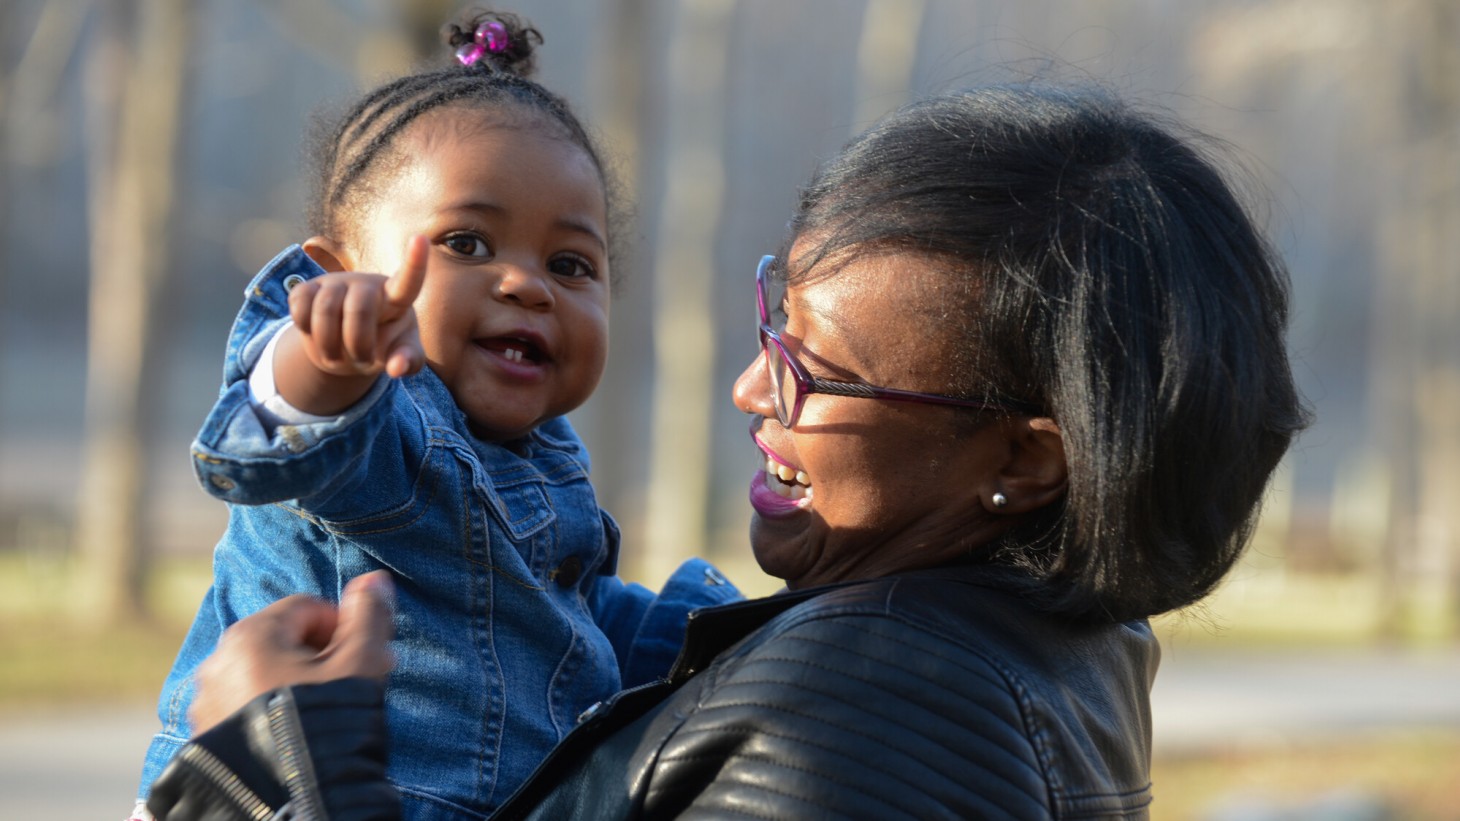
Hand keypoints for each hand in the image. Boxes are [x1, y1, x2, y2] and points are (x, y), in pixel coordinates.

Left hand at [189, 570, 397, 734]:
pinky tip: (296, 733)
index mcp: (252, 634)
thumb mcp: (361, 664)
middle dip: (320, 657)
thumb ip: (370, 616)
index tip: (361, 659)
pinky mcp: (205, 736)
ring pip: (263, 675)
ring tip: (323, 712)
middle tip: (348, 685)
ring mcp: (207, 702)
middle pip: (283, 640)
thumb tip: (375, 579)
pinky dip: (270, 710)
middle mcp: (218, 662)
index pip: (308, 608)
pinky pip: (245, 706)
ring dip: (295, 684)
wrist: (290, 799)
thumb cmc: (325, 722)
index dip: (343, 629)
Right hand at [288, 235, 428, 379]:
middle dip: (359, 346)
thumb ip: (408, 361)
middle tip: (362, 362)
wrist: (346, 345)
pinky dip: (305, 330)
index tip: (421, 238)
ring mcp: (335, 283)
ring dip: (330, 347)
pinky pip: (299, 309)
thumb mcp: (402, 354)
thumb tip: (397, 367)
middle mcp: (366, 284)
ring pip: (325, 311)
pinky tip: (316, 332)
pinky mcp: (306, 288)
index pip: (408, 281)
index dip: (415, 263)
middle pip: (359, 310)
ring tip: (338, 356)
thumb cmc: (384, 345)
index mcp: (396, 298)